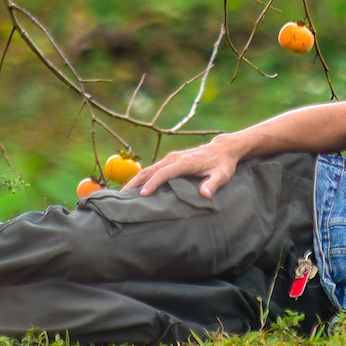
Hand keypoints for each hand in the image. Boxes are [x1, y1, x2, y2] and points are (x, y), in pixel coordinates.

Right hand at [122, 137, 240, 198]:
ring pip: (149, 168)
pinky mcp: (171, 159)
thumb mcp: (222, 174)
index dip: (153, 183)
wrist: (224, 148)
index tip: (143, 194)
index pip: (165, 173)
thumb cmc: (223, 164)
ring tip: (123, 195)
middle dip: (136, 182)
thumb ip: (213, 184)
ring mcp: (172, 158)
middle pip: (151, 170)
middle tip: (122, 197)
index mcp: (186, 162)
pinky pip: (154, 168)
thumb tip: (205, 194)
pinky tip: (135, 187)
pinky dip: (142, 177)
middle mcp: (176, 158)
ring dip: (136, 180)